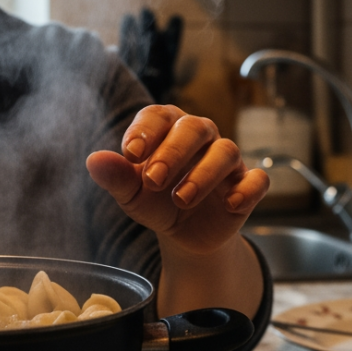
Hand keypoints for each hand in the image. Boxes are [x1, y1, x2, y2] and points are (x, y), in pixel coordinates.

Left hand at [86, 105, 269, 255]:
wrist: (183, 234)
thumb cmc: (155, 203)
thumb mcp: (132, 195)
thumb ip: (115, 177)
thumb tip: (94, 161)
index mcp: (168, 130)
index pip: (159, 116)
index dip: (146, 131)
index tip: (130, 153)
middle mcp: (201, 138)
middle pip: (196, 128)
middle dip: (174, 152)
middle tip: (154, 180)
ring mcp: (227, 161)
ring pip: (226, 151)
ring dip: (204, 174)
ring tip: (181, 199)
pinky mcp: (247, 186)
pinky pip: (257, 180)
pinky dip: (247, 190)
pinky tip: (231, 205)